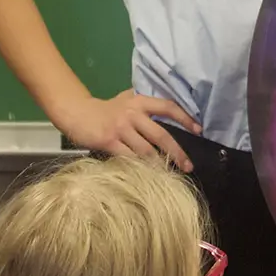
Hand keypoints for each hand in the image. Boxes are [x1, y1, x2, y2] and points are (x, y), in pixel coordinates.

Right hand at [58, 90, 199, 167]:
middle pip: (161, 134)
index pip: (168, 107)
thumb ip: (145, 104)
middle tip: (188, 165)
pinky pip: (129, 157)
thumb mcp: (126, 99)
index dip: (185, 118)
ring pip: (146, 149)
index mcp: (140, 101)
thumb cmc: (105, 109)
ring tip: (171, 175)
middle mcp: (133, 113)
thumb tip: (170, 111)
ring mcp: (121, 127)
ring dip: (160, 164)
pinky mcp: (109, 141)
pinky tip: (148, 176)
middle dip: (177, 151)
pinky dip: (139, 168)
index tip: (199, 130)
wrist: (76, 113)